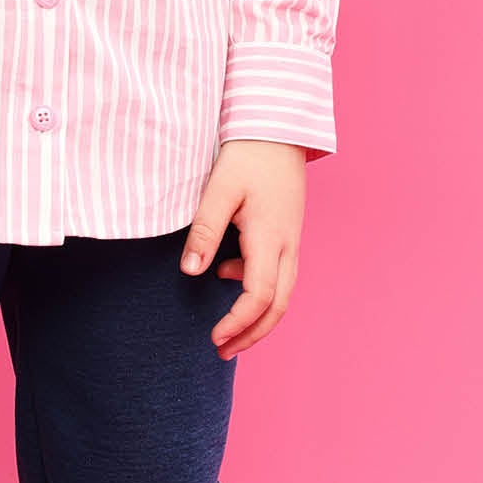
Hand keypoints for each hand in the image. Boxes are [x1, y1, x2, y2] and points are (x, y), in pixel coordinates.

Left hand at [181, 139, 307, 358]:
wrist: (277, 130)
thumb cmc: (247, 156)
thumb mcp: (219, 190)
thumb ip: (205, 231)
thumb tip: (190, 271)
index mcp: (271, 238)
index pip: (259, 295)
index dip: (238, 323)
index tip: (214, 338)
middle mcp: (288, 245)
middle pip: (279, 305)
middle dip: (252, 334)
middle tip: (223, 352)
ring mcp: (292, 241)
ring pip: (283, 293)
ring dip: (258, 318)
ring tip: (227, 332)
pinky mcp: (288, 235)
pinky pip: (280, 275)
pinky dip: (259, 291)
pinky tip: (227, 274)